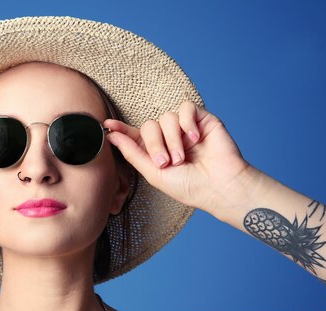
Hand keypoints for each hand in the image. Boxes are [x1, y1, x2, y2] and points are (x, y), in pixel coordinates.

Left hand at [104, 101, 251, 213]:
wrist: (219, 186)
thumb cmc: (189, 186)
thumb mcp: (154, 173)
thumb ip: (132, 153)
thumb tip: (112, 136)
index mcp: (155, 151)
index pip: (135, 135)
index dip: (120, 129)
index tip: (107, 126)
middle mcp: (169, 137)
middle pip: (149, 126)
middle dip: (155, 144)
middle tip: (166, 162)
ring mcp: (185, 128)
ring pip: (167, 118)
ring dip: (173, 139)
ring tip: (183, 158)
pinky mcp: (202, 119)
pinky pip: (186, 108)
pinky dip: (188, 123)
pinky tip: (195, 139)